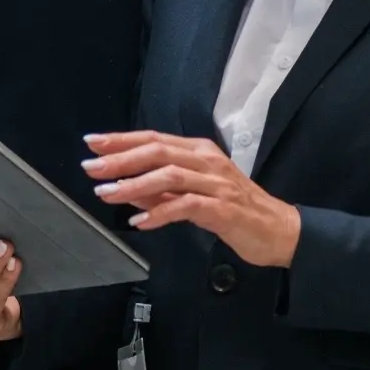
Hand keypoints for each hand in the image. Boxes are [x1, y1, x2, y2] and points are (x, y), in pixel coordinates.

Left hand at [83, 131, 300, 268]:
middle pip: (157, 151)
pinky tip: (140, 221)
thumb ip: (160, 190)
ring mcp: (216, 183)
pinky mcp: (223, 208)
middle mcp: (207, 161)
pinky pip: (186, 206)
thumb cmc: (234, 210)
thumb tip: (125, 187)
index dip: (121, 140)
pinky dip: (160, 212)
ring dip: (133, 185)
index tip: (92, 143)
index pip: (154, 139)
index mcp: (198, 152)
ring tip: (106, 193)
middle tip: (91, 167)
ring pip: (169, 176)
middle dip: (120, 158)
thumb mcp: (192, 195)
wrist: (278, 230)